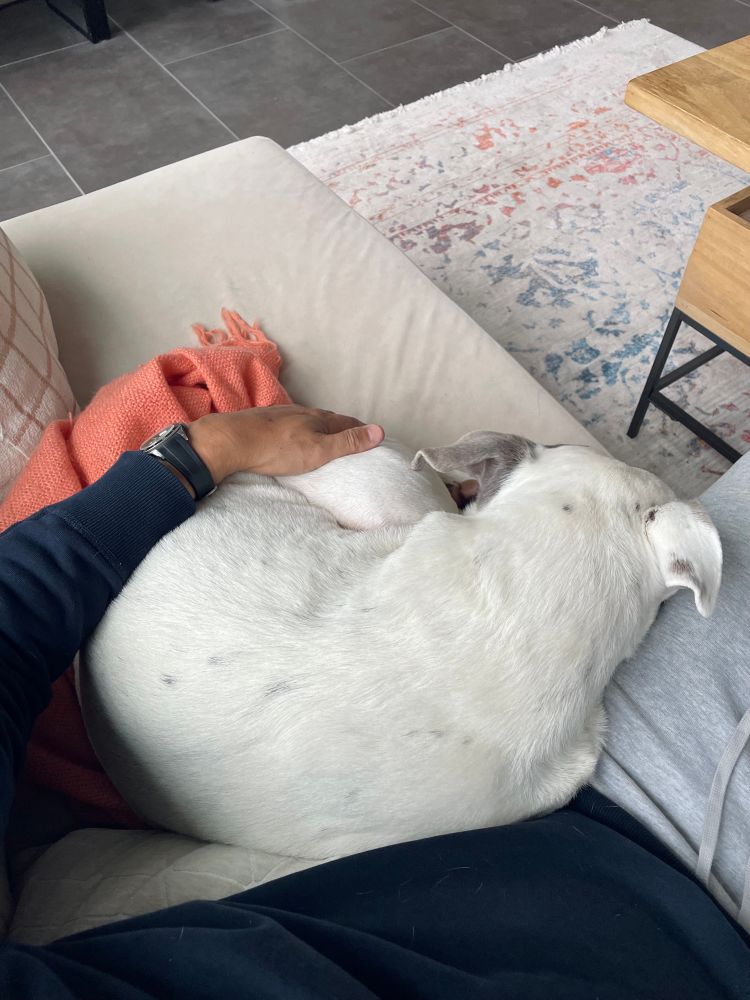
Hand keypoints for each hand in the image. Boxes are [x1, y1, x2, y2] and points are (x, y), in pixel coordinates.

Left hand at [187, 405, 384, 482]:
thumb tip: (379, 431)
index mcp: (318, 419)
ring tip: (326, 436)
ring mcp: (282, 414)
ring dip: (320, 426)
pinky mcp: (265, 421)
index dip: (360, 429)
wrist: (232, 440)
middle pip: (328, 418)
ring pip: (308, 419)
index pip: (347, 423)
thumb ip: (348, 442)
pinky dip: (300, 429)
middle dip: (342, 426)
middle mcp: (302, 412)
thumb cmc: (277, 449)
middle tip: (352, 435)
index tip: (371, 435)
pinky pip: (290, 424)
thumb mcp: (319, 450)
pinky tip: (294, 436)